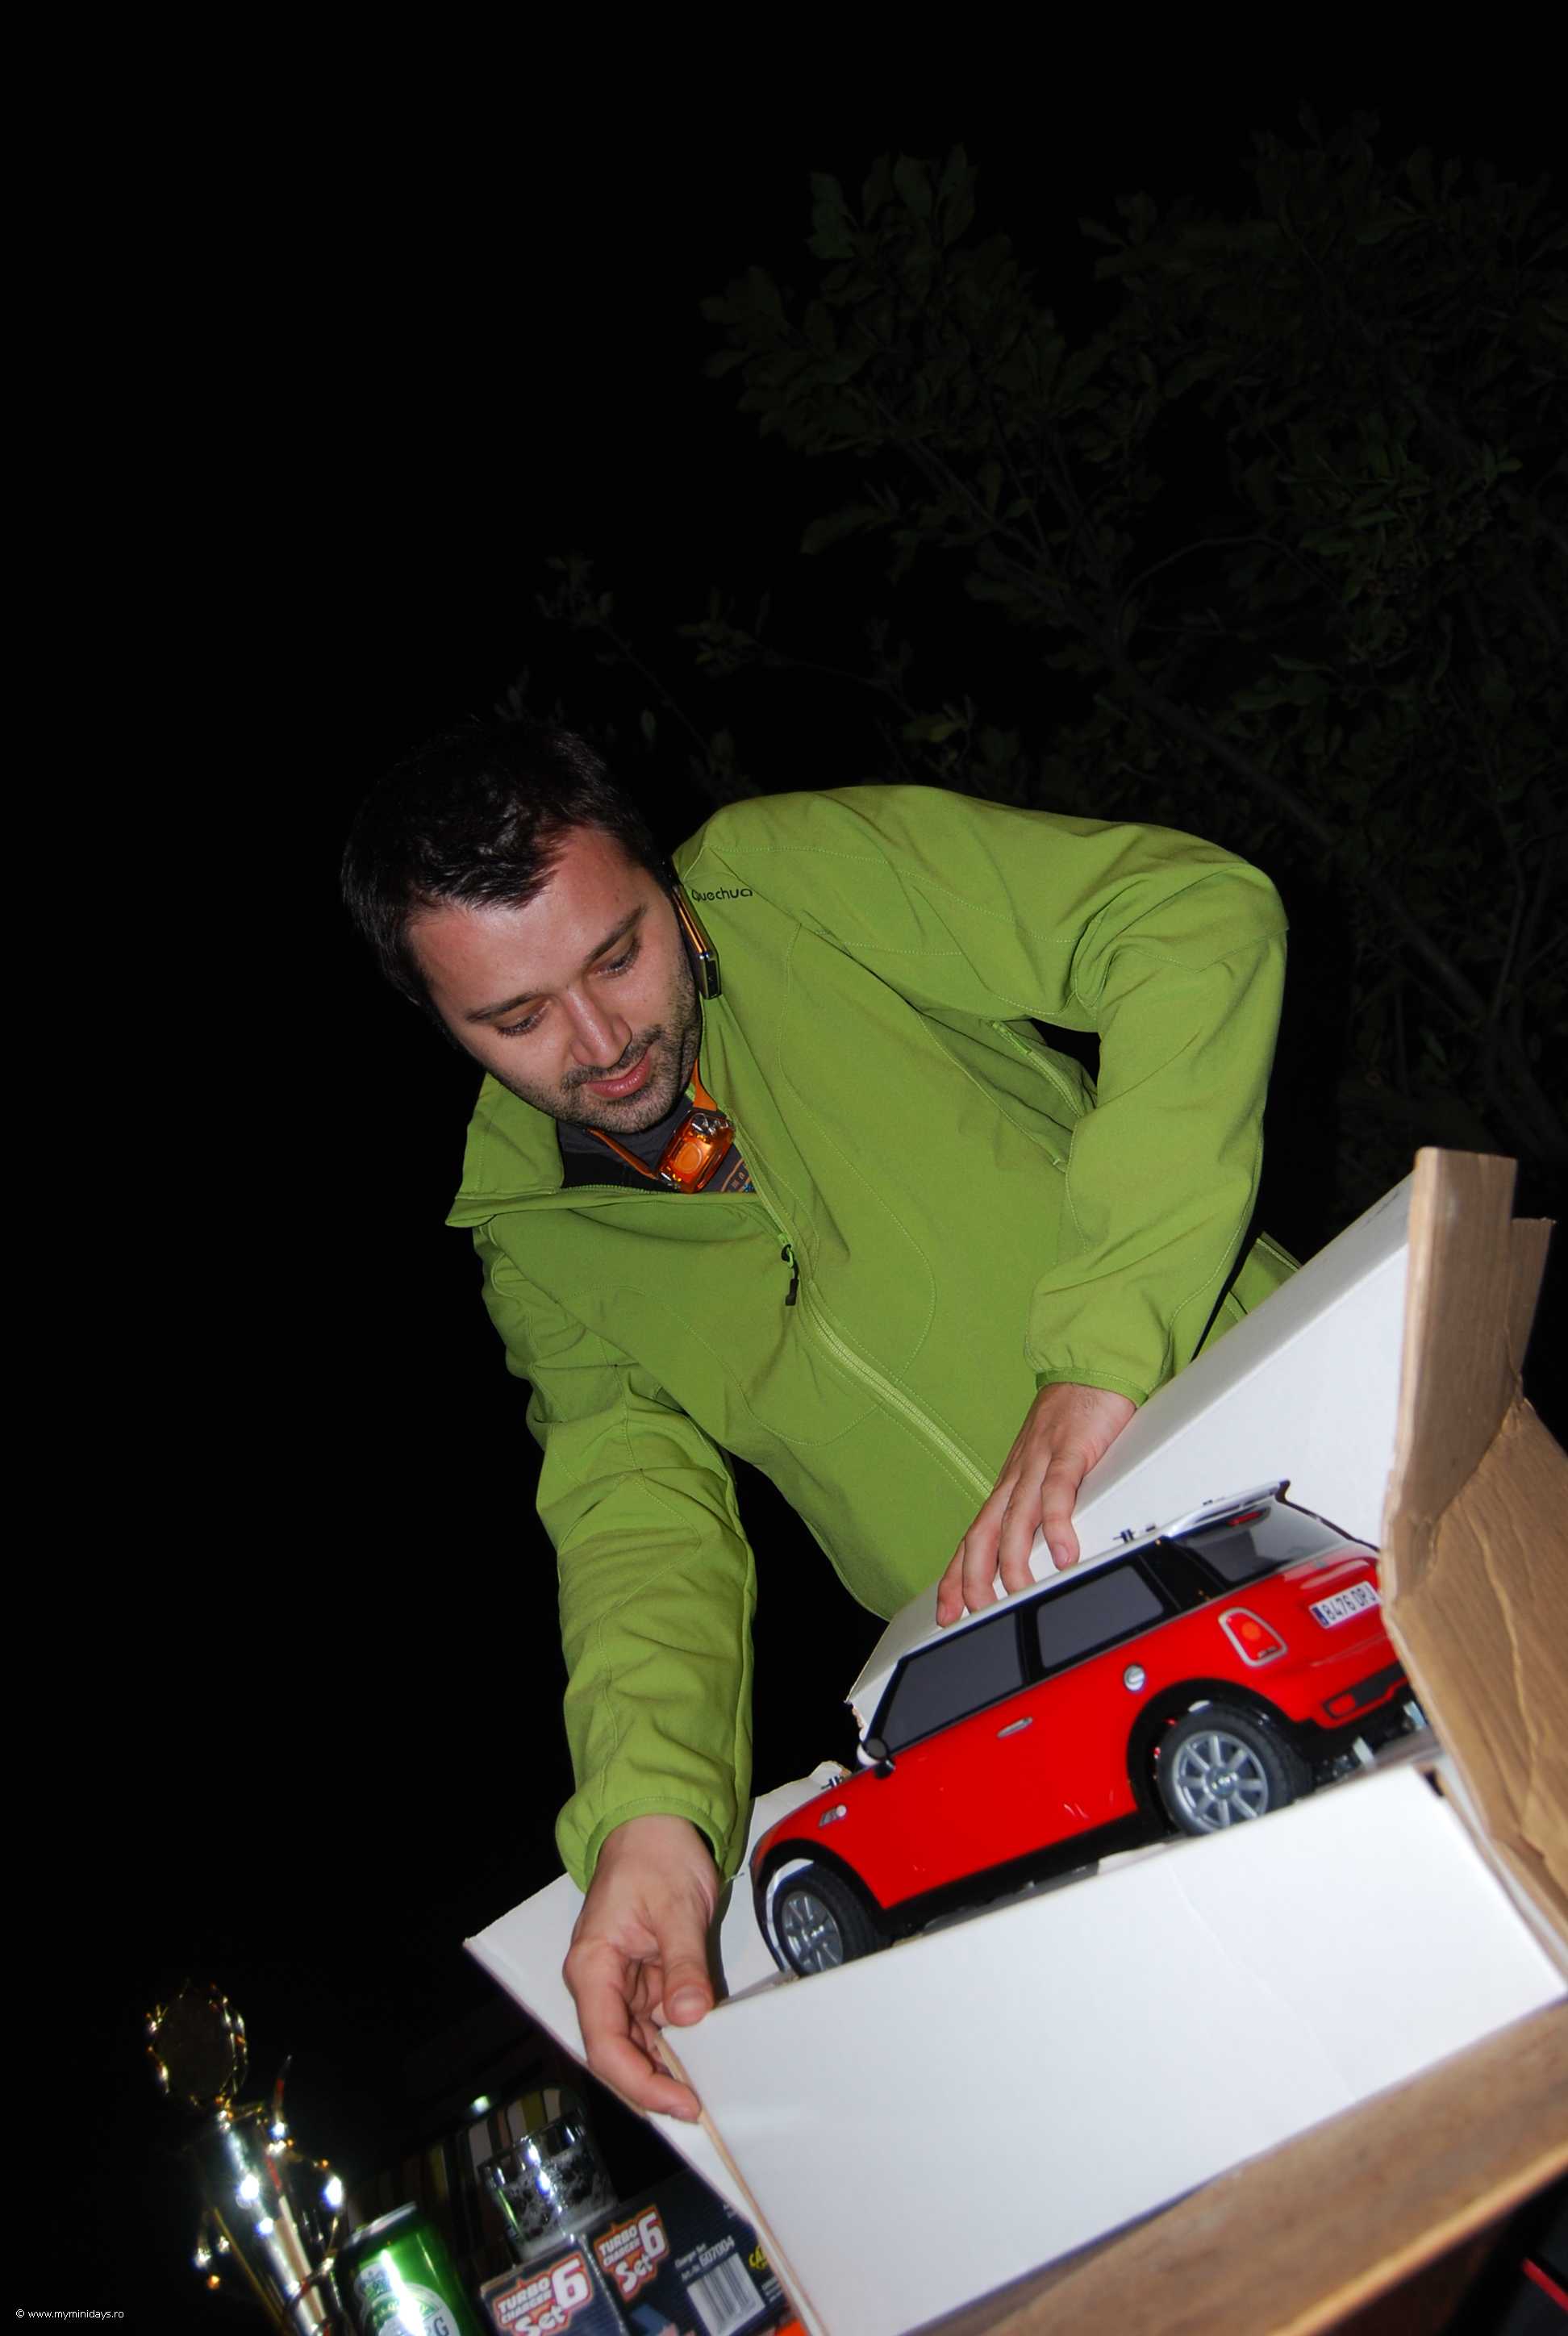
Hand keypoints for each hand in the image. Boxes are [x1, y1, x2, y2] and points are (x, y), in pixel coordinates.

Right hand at [562, 1813, 721, 2120]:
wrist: (655, 1827)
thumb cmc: (656, 1856)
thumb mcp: (677, 1907)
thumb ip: (683, 1963)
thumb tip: (689, 2015)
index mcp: (592, 1966)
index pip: (606, 2045)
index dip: (640, 2082)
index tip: (681, 2100)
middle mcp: (598, 1983)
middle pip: (617, 2054)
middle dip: (655, 2085)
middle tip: (700, 2108)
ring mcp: (619, 1985)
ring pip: (636, 2045)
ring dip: (667, 2069)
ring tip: (707, 2090)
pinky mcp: (640, 1981)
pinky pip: (654, 2024)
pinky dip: (677, 2044)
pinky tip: (704, 2058)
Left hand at [937, 1383, 1136, 1622]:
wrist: (1087, 1371)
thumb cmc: (1067, 1424)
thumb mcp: (1044, 1472)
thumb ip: (1037, 1509)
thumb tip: (1033, 1552)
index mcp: (1007, 1488)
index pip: (971, 1540)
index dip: (955, 1577)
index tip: (946, 1613)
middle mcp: (1014, 1479)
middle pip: (982, 1537)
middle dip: (974, 1580)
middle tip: (976, 1614)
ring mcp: (1038, 1465)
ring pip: (1015, 1521)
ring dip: (1015, 1562)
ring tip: (1021, 1594)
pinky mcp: (1069, 1453)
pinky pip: (1058, 1493)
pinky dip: (1058, 1525)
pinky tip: (1064, 1552)